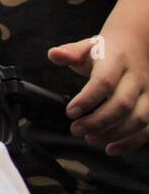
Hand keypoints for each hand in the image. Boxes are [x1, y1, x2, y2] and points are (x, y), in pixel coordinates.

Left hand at [49, 25, 148, 154]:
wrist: (136, 44)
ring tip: (90, 139)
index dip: (87, 99)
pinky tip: (111, 149)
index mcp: (117, 60)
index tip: (70, 112)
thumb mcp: (86, 47)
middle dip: (98, 121)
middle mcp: (136, 77)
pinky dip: (131, 142)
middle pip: (122, 103)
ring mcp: (148, 92)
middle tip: (76, 129)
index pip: (104, 81)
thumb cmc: (105, 51)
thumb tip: (53, 54)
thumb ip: (70, 53)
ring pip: (139, 118)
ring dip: (114, 133)